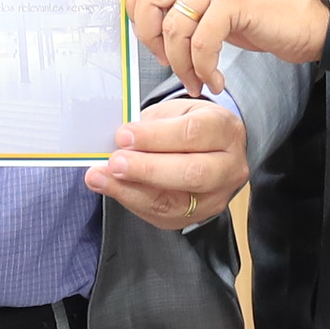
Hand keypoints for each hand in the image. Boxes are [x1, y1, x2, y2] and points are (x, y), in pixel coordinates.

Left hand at [85, 93, 250, 230]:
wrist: (211, 150)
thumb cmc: (190, 125)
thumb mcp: (174, 113)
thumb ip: (151, 126)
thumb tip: (119, 141)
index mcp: (225, 130)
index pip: (193, 134)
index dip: (156, 137)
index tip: (124, 135)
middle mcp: (229, 167)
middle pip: (192, 173)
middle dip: (148, 169)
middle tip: (115, 162)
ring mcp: (217, 196)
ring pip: (177, 201)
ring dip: (132, 190)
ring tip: (101, 178)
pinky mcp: (198, 216)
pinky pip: (163, 214)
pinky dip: (132, 200)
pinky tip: (110, 188)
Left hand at [124, 0, 328, 97]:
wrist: (311, 20)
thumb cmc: (262, 13)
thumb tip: (142, 20)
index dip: (135, 8)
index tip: (148, 36)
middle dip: (150, 38)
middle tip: (165, 61)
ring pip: (174, 27)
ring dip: (180, 64)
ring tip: (194, 79)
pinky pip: (201, 44)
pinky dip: (203, 69)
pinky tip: (213, 79)